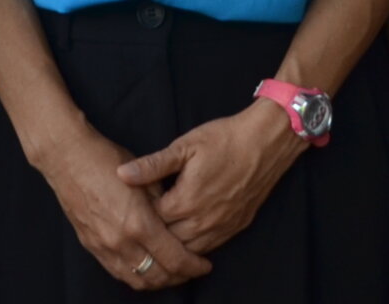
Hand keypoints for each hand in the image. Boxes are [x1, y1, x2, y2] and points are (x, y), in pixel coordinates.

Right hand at [34, 123, 210, 290]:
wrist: (69, 158)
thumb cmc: (108, 161)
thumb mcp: (146, 179)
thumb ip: (164, 206)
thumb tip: (178, 223)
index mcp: (139, 224)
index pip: (174, 259)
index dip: (194, 266)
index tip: (205, 265)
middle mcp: (121, 242)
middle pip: (158, 276)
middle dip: (179, 277)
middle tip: (191, 270)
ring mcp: (104, 247)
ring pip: (137, 280)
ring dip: (157, 281)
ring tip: (171, 272)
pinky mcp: (91, 246)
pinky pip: (118, 272)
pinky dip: (136, 275)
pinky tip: (145, 267)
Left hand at [117, 100, 302, 254]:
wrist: (266, 142)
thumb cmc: (224, 139)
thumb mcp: (185, 146)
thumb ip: (152, 165)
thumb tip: (122, 174)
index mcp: (184, 202)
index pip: (151, 222)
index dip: (140, 213)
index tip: (135, 202)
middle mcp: (202, 222)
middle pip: (168, 240)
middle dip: (155, 231)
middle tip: (146, 217)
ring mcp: (220, 227)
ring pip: (188, 249)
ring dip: (174, 242)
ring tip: (164, 228)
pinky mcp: (235, 227)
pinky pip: (209, 247)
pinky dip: (195, 244)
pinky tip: (187, 232)